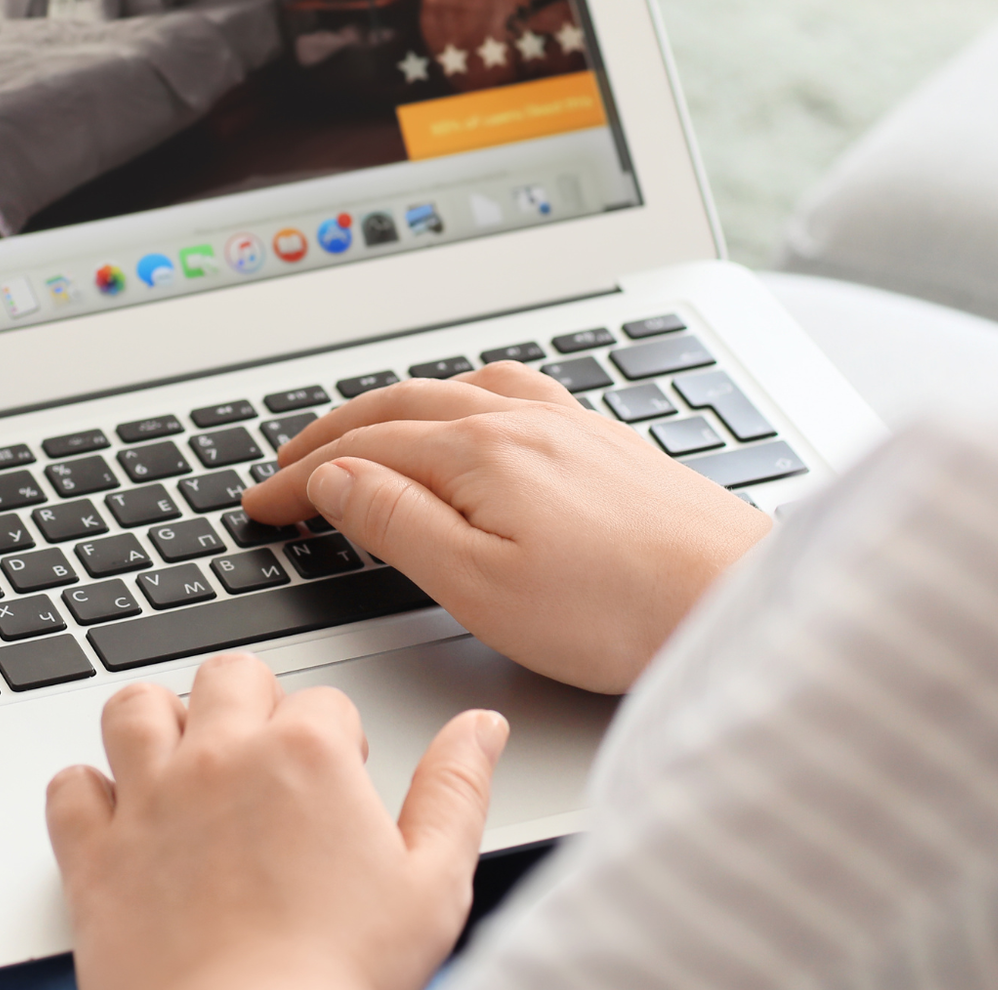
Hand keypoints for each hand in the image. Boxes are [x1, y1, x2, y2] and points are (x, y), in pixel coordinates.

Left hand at [48, 653, 506, 989]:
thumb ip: (457, 792)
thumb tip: (480, 730)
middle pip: (229, 676)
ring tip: (186, 764)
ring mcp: (149, 799)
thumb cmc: (337, 976)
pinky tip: (120, 820)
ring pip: (135, 706)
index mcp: (308, 753)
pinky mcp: (94, 852)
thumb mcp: (432, 886)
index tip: (338, 788)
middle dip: (249, 703)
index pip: (324, 701)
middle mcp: (221, 756)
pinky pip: (69, 787)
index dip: (337, 743)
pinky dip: (88, 794)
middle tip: (265, 762)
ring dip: (158, 722)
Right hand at [243, 363, 767, 692]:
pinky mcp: (608, 442)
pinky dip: (463, 395)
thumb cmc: (620, 610)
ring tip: (365, 429)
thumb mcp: (480, 586)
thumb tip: (336, 481)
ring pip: (458, 386)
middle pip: (401, 403)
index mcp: (480, 450)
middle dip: (332, 431)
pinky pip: (513, 391)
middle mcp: (523, 420)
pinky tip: (476, 415)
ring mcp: (570, 425)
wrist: (736, 599)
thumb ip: (399, 525)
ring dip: (395, 403)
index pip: (362, 451)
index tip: (261, 504)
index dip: (300, 477)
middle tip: (287, 464)